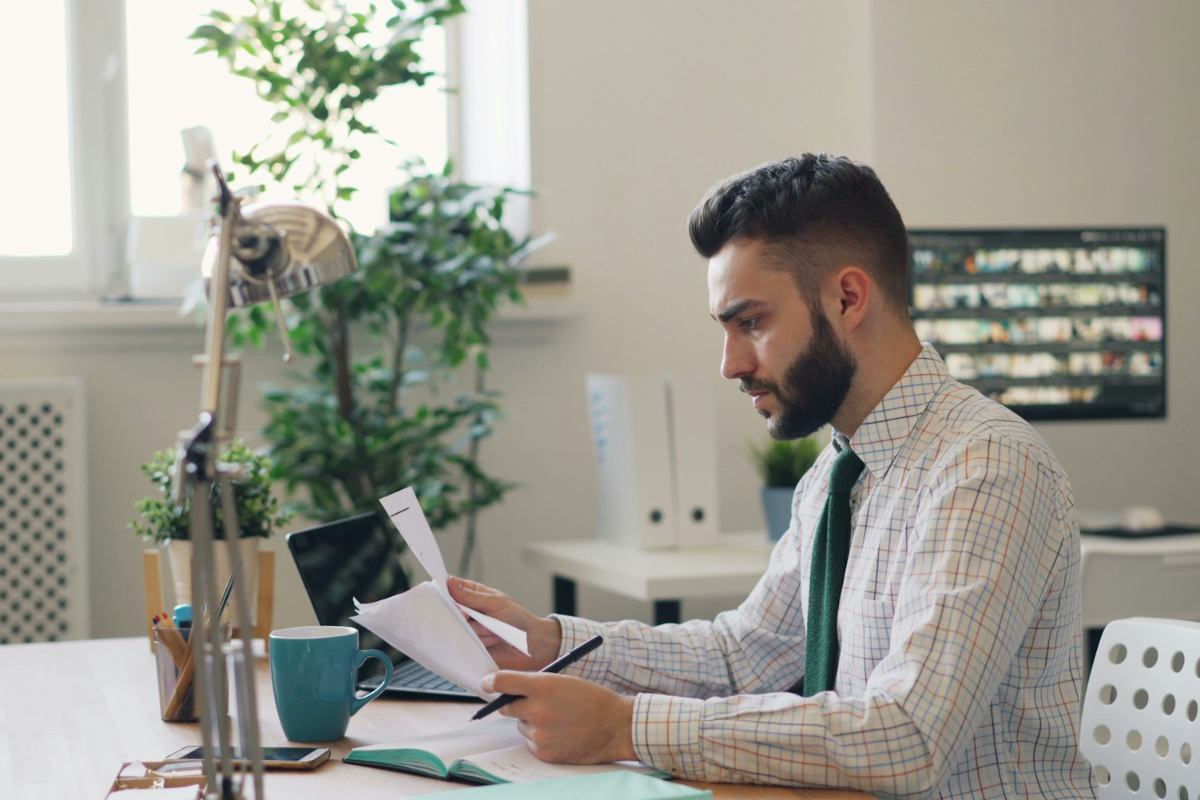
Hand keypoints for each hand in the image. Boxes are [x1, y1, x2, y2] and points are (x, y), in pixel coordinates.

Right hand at [448, 576, 561, 670]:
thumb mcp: (495, 602)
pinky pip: (464, 644)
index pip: (450, 588)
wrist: (531, 645)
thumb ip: (471, 596)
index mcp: (472, 594)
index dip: (443, 590)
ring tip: (495, 630)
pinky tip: (493, 641)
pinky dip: (480, 642)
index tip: (442, 594)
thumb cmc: (517, 619)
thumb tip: (450, 582)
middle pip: (449, 610)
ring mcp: (467, 630)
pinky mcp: (470, 647)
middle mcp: (467, 612)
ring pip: (458, 628)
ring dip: (479, 630)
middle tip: (473, 616)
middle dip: (463, 615)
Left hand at [482, 671, 635, 763]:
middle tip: (530, 702)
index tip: (487, 683)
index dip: (491, 682)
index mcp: (543, 686)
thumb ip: (536, 683)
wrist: (615, 727)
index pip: (503, 682)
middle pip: (507, 706)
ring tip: (559, 719)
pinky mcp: (543, 752)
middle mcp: (537, 710)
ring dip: (532, 721)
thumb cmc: (592, 700)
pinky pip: (531, 742)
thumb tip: (511, 688)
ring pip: (522, 725)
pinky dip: (541, 738)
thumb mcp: (564, 681)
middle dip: (514, 703)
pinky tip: (561, 733)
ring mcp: (540, 733)